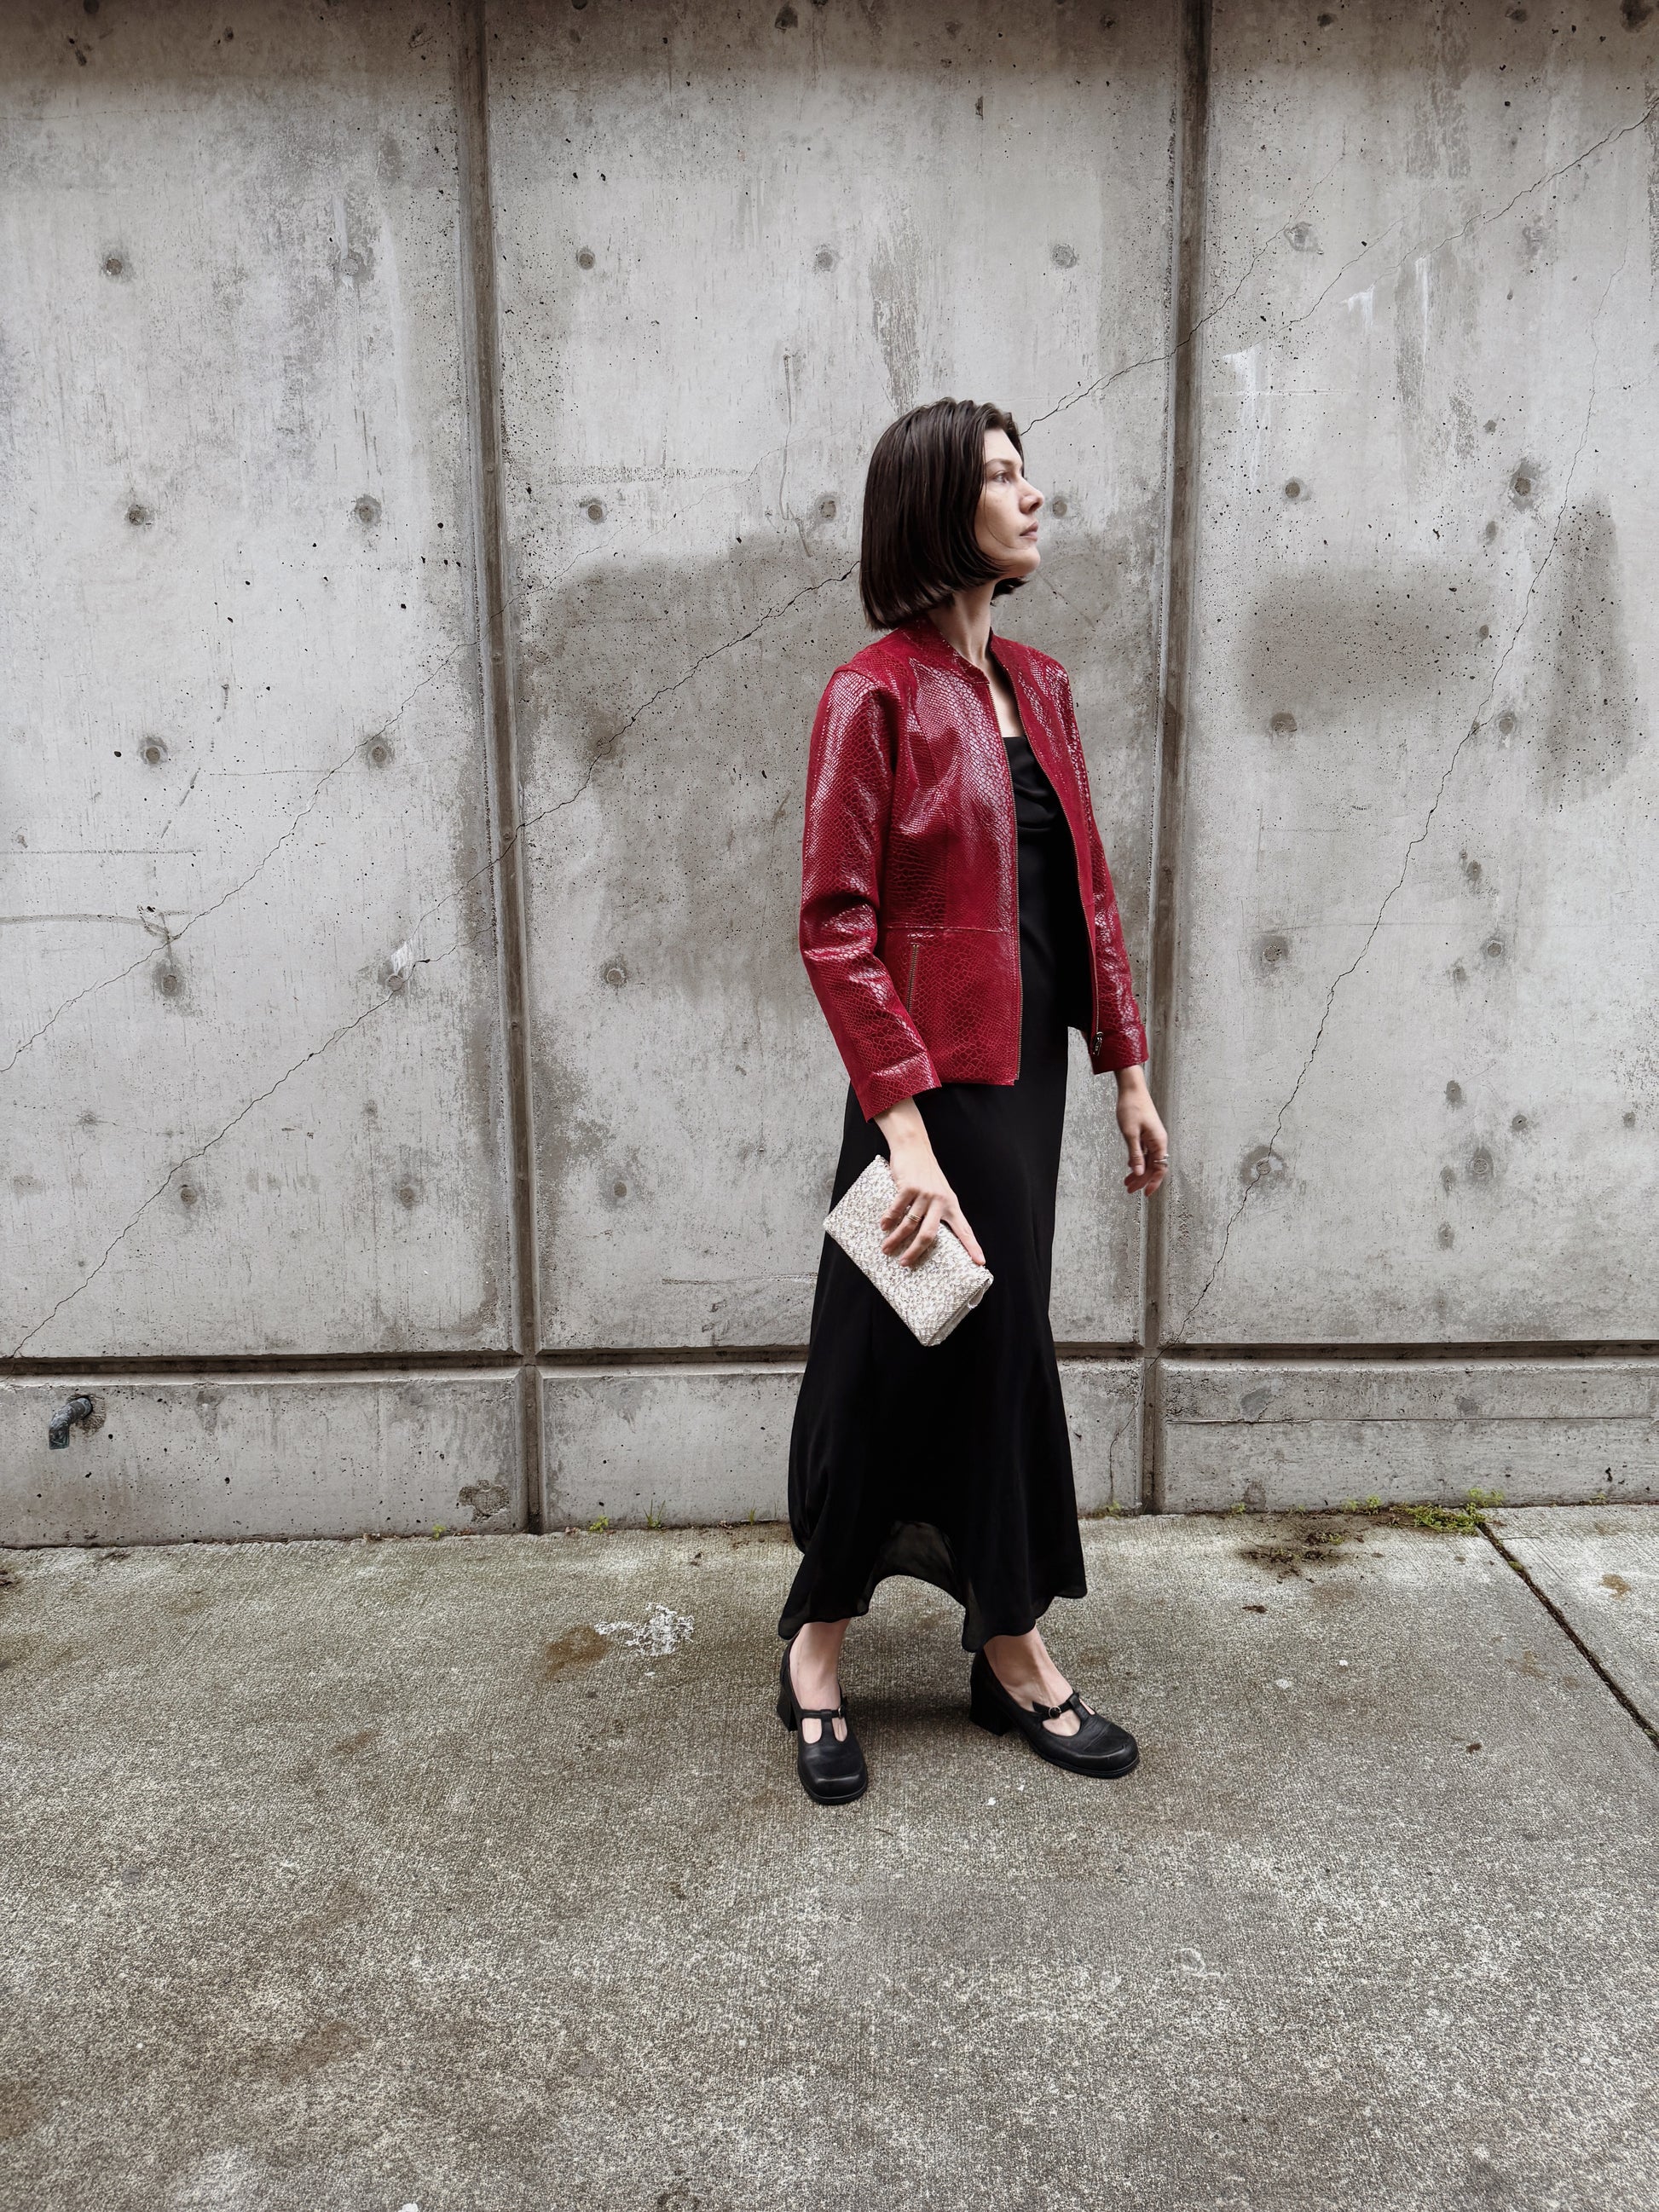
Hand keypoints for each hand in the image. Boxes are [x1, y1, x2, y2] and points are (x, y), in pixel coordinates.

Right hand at [873, 1099, 984, 1268]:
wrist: (915, 1148)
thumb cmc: (925, 1173)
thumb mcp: (939, 1192)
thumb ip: (937, 1211)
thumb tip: (925, 1236)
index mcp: (951, 1205)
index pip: (964, 1229)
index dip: (972, 1246)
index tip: (980, 1263)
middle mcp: (940, 1201)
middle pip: (929, 1235)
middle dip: (915, 1252)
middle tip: (905, 1263)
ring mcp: (925, 1194)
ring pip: (910, 1224)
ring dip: (895, 1239)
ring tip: (886, 1248)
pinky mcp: (910, 1187)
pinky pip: (897, 1209)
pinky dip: (888, 1219)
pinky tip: (883, 1226)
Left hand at [1115, 1067, 1168, 1194]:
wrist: (1132, 1089)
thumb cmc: (1132, 1108)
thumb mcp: (1130, 1134)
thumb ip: (1135, 1155)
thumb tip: (1139, 1173)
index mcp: (1159, 1142)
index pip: (1159, 1168)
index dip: (1153, 1182)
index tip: (1145, 1193)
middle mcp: (1159, 1141)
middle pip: (1153, 1166)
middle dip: (1142, 1180)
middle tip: (1129, 1190)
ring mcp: (1153, 1137)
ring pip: (1148, 1160)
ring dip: (1139, 1172)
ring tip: (1127, 1182)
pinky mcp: (1147, 1134)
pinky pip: (1145, 1152)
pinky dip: (1138, 1161)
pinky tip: (1130, 1167)